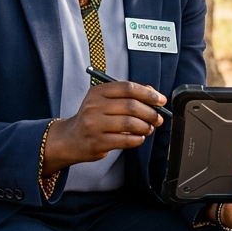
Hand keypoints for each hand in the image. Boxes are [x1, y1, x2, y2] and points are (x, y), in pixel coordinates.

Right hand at [44, 81, 164, 172]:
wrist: (71, 139)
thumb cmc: (94, 119)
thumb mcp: (104, 101)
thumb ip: (127, 95)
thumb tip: (153, 93)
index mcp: (97, 92)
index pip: (127, 88)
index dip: (148, 93)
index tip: (160, 100)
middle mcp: (94, 107)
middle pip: (131, 106)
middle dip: (150, 112)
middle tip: (158, 118)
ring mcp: (94, 125)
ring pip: (130, 124)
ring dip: (145, 127)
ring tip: (148, 128)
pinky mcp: (97, 142)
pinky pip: (125, 140)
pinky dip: (138, 139)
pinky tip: (139, 138)